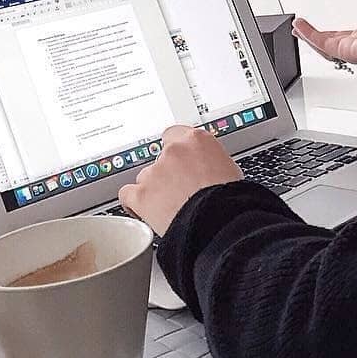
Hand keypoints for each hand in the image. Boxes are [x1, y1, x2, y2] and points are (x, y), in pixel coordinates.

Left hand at [120, 124, 242, 235]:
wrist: (218, 222)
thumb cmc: (229, 199)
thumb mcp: (229, 169)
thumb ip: (210, 161)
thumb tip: (208, 169)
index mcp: (196, 140)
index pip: (175, 135)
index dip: (177, 152)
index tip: (179, 162)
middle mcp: (173, 151)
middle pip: (160, 159)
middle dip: (166, 174)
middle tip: (179, 190)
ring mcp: (155, 172)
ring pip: (145, 177)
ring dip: (153, 189)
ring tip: (168, 207)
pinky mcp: (141, 194)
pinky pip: (127, 194)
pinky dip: (133, 203)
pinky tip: (144, 211)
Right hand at [292, 0, 356, 70]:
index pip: (346, 35)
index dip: (330, 31)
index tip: (317, 28)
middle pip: (333, 43)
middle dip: (314, 37)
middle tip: (300, 30)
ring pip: (327, 47)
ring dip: (309, 37)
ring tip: (296, 28)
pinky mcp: (352, 52)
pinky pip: (327, 46)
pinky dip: (312, 36)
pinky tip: (302, 27)